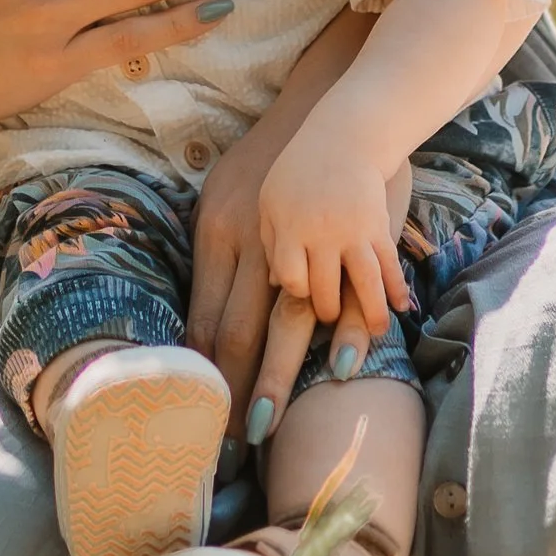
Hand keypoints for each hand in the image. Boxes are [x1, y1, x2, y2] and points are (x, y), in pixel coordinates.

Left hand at [189, 27, 402, 426]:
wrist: (328, 111)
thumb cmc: (270, 161)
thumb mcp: (225, 200)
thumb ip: (215, 261)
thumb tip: (195, 330)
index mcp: (221, 233)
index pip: (205, 320)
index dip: (205, 374)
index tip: (204, 418)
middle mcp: (260, 242)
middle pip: (244, 332)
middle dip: (240, 392)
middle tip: (239, 443)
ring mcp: (308, 239)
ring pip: (299, 320)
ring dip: (289, 377)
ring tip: (284, 428)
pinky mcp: (354, 235)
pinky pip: (358, 289)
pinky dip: (359, 328)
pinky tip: (353, 365)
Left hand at [256, 102, 414, 343]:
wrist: (345, 134)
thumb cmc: (300, 169)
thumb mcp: (271, 199)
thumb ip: (271, 242)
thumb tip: (275, 285)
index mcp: (288, 226)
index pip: (291, 279)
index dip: (298, 291)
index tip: (303, 290)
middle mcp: (320, 233)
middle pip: (323, 291)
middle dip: (327, 311)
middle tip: (331, 315)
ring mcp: (352, 231)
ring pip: (362, 286)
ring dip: (371, 315)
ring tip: (376, 333)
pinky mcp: (378, 225)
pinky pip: (389, 265)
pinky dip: (397, 289)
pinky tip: (402, 307)